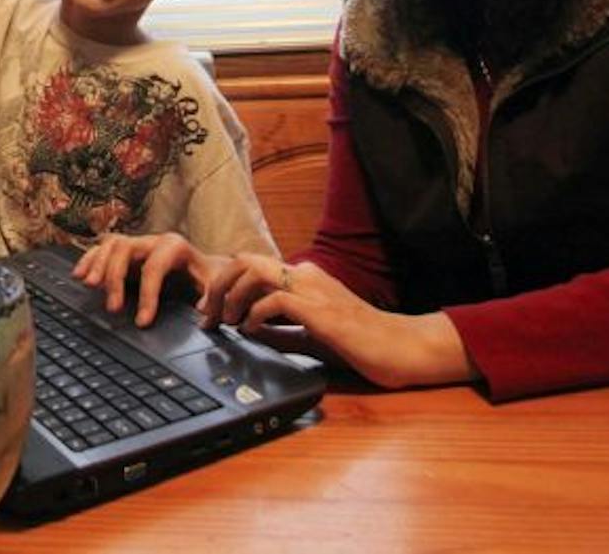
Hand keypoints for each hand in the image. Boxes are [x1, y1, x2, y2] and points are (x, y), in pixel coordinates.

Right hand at [73, 234, 227, 326]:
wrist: (203, 265)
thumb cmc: (207, 277)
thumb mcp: (215, 284)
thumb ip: (212, 296)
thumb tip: (202, 309)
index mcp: (175, 247)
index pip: (155, 268)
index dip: (147, 295)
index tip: (142, 322)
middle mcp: (153, 241)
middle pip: (126, 249)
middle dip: (115, 277)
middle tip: (112, 308)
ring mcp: (138, 243)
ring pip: (112, 244)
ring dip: (97, 264)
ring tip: (89, 286)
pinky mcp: (126, 250)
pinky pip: (103, 248)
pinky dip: (89, 259)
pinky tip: (78, 275)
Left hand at [199, 253, 474, 389]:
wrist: (401, 348)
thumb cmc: (362, 344)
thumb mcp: (312, 337)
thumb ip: (283, 332)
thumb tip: (252, 334)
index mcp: (304, 278)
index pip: (252, 265)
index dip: (224, 284)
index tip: (212, 312)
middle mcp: (306, 274)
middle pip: (245, 259)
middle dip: (218, 285)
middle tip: (208, 316)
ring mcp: (314, 288)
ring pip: (254, 271)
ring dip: (231, 296)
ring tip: (226, 322)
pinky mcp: (320, 309)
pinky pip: (274, 299)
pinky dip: (255, 315)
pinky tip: (253, 332)